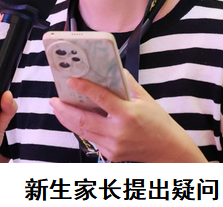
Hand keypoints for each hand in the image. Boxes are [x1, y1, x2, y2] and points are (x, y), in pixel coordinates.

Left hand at [49, 70, 206, 162]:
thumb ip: (126, 83)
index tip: (71, 79)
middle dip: (64, 109)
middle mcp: (118, 132)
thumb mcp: (145, 98)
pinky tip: (74, 119)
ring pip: (82, 131)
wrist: (168, 149)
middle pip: (83, 119)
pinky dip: (80, 128)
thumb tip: (109, 68)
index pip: (101, 98)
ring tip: (58, 107)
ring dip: (67, 119)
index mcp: (127, 115)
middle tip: (54, 99)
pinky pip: (90, 139)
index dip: (84, 88)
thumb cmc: (158, 121)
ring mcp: (112, 146)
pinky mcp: (110, 154)